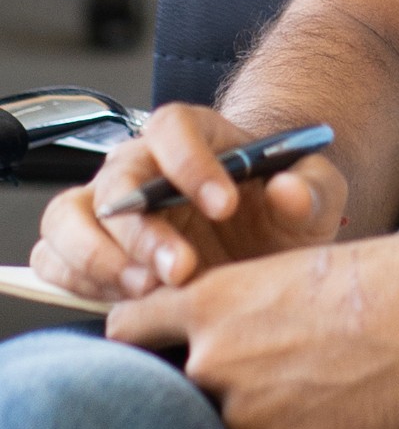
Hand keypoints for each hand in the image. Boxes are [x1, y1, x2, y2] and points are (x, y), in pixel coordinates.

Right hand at [35, 104, 346, 303]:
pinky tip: (122, 301)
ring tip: (146, 290)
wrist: (261, 243)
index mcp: (195, 137)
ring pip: (67, 218)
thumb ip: (310, 190)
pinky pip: (53, 259)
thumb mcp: (315, 197)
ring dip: (97, 257)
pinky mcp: (89, 251)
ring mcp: (106, 208)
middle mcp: (140, 166)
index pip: (173, 127)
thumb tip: (287, 191)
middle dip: (143, 230)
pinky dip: (76, 281)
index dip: (190, 162)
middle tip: (180, 269)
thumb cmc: (282, 211)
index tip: (224, 205)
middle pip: (116, 179)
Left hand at [105, 227, 398, 428]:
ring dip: (271, 422)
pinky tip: (356, 413)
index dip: (141, 343)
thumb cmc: (385, 281)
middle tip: (286, 375)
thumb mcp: (293, 278)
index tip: (155, 352)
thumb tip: (219, 366)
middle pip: (184, 392)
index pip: (129, 330)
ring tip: (335, 391)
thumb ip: (241, 322)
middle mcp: (212, 363)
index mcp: (211, 305)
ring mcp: (244, 418)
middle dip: (223, 390)